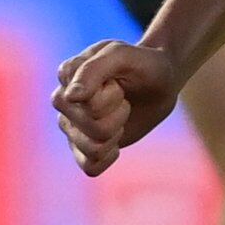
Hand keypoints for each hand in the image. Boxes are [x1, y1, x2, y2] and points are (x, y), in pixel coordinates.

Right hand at [54, 38, 181, 176]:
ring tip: (120, 115)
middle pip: (90, 127)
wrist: (161, 81)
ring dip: (116, 133)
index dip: (111, 95)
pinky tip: (116, 142)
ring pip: (92, 149)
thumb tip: (70, 97)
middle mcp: (63, 101)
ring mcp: (71, 126)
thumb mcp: (123, 56)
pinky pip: (89, 167)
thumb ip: (94, 70)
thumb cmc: (142, 65)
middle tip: (123, 98)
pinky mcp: (83, 147)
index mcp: (67, 75)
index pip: (85, 102)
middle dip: (118, 114)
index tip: (118, 81)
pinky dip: (108, 158)